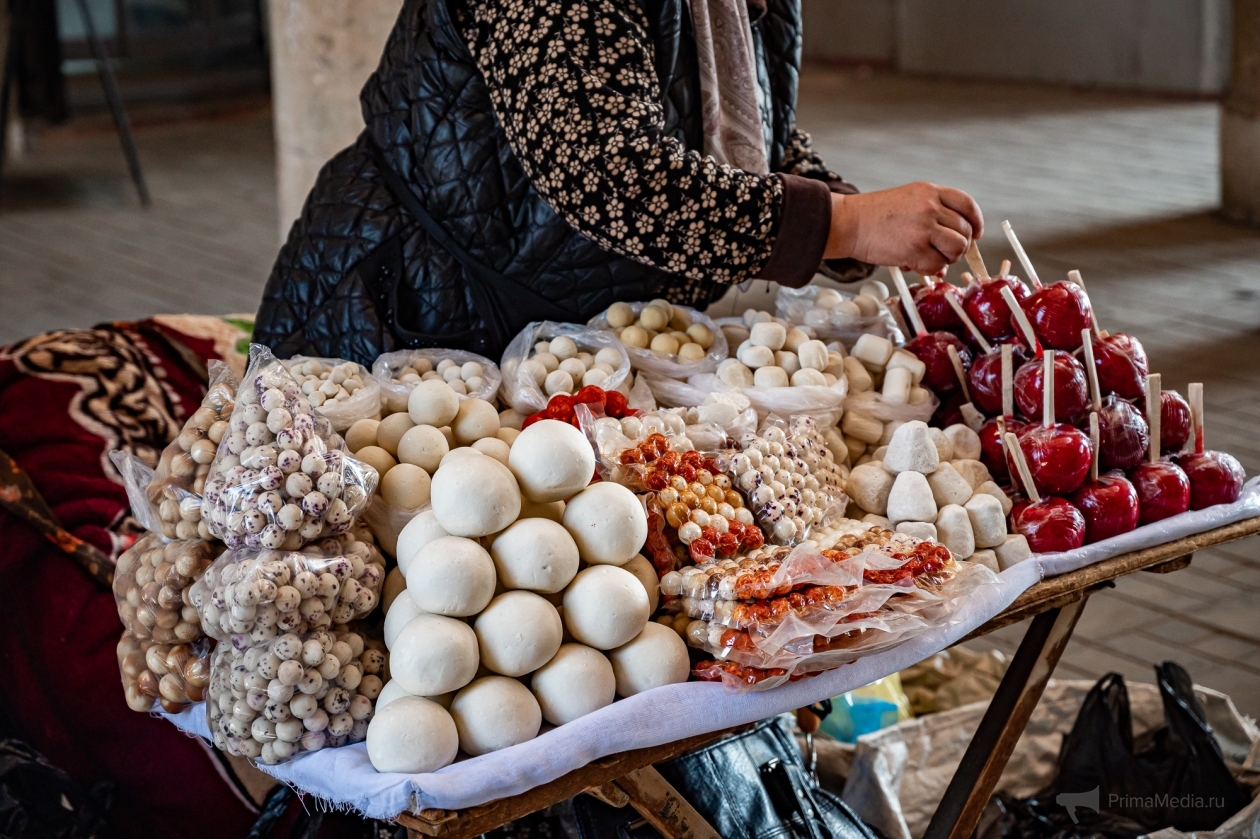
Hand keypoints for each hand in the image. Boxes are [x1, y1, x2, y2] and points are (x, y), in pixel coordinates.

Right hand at [824, 182, 983, 274]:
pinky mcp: (915, 249)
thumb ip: (932, 215)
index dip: (975, 221)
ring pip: (957, 247)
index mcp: (929, 191)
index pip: (966, 204)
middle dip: (960, 245)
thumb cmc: (872, 215)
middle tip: (947, 252)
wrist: (848, 223)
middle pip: (964, 229)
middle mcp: (930, 207)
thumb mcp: (907, 200)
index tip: (975, 233)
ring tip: (934, 258)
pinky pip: (938, 264)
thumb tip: (953, 245)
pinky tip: (918, 265)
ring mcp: (924, 228)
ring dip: (949, 257)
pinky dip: (932, 269)